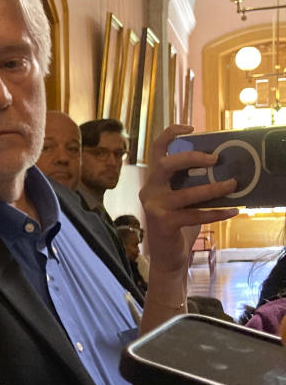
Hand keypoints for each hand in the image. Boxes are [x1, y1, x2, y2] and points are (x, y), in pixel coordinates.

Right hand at [139, 125, 237, 276]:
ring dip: (214, 188)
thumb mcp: (180, 198)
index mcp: (154, 180)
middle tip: (216, 159)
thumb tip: (221, 166)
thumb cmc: (178, 223)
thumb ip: (189, 183)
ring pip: (187, 193)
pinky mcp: (164, 223)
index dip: (170, 134)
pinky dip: (217, 212)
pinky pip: (195, 215)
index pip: (156, 149)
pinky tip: (234, 210)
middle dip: (192, 158)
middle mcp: (150, 190)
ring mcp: (155, 207)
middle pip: (166, 165)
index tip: (191, 128)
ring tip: (234, 185)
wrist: (168, 256)